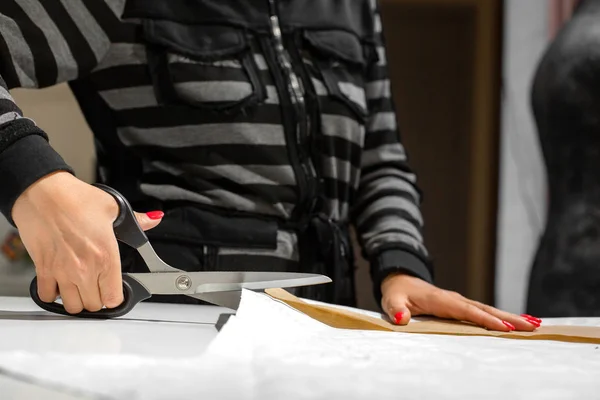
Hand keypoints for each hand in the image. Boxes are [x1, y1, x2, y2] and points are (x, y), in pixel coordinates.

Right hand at [12, 171, 162, 313]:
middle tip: (99, 286)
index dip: (117, 296)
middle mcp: (84, 269)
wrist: (41, 192)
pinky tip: (60, 283)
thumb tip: (153, 220)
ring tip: (81, 287)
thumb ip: (137, 220)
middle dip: (99, 299)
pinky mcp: (43, 269)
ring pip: (72, 306)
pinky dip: (54, 294)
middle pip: (94, 305)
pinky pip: (48, 296)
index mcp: (106, 256)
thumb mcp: (113, 207)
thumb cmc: (74, 198)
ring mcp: (62, 271)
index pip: (114, 298)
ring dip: (78, 300)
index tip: (116, 289)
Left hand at [380, 273, 541, 331]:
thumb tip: (401, 319)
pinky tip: (514, 323)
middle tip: (533, 326)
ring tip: (534, 324)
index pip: (467, 311)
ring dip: (510, 317)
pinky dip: (499, 317)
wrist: (399, 279)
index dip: (486, 319)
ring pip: (487, 310)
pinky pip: (482, 312)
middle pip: (485, 309)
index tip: (506, 328)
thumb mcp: (391, 300)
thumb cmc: (397, 292)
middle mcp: (454, 299)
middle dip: (509, 318)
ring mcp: (458, 301)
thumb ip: (396, 310)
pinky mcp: (459, 305)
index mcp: (441, 300)